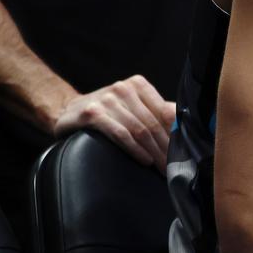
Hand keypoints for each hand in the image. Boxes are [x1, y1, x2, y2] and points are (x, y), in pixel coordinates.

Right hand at [53, 74, 176, 171]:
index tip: (184, 151)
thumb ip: (155, 111)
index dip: (176, 133)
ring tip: (162, 167)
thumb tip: (184, 124)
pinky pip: (121, 134)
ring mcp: (107, 100)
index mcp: (138, 84)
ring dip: (154, 152)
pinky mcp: (92, 114)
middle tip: (175, 166)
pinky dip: (136, 149)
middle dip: (166, 147)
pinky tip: (145, 160)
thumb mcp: (131, 105)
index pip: (165, 111)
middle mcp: (123, 88)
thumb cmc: (106, 111)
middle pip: (153, 123)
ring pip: (139, 130)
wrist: (67, 110)